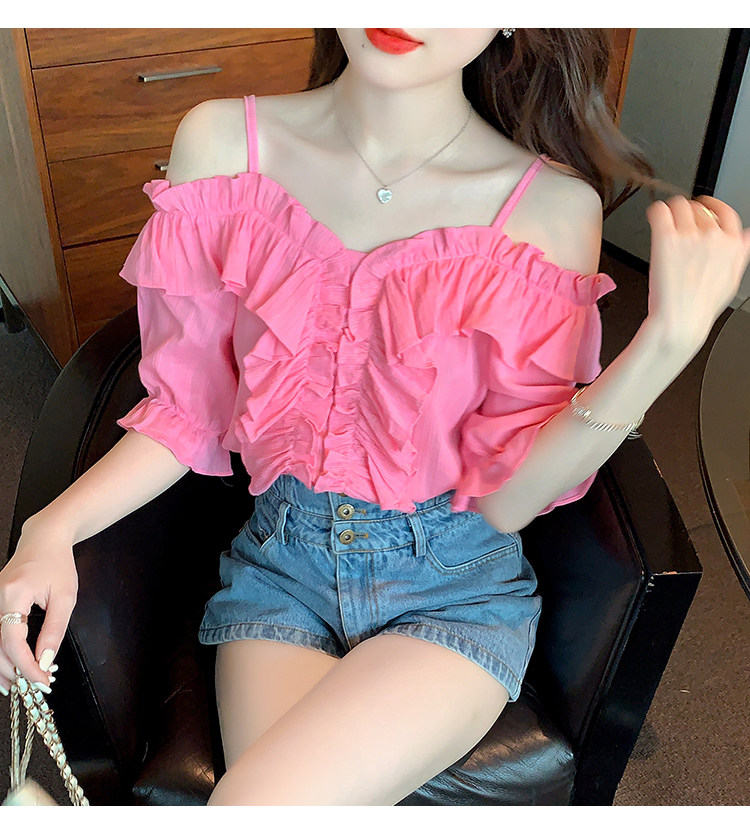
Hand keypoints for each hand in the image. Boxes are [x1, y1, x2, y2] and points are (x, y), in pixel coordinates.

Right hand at [0, 522, 78, 693]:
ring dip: (4, 665)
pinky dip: (2, 651)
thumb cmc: (57, 563)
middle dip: (13, 670)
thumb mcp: (65, 596)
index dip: (26, 665)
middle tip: (34, 687)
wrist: (45, 538)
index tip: (41, 680)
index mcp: (13, 594)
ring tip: (19, 684)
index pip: (12, 641)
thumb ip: (54, 629)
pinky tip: (10, 666)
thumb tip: (45, 660)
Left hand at [645, 194, 749, 351]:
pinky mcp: (666, 239)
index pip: (727, 212)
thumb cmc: (701, 306)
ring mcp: (690, 236)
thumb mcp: (732, 279)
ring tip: (665, 225)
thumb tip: (745, 237)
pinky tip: (654, 220)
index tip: (703, 207)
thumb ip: (739, 253)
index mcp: (733, 244)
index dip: (713, 207)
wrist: (680, 320)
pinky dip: (655, 212)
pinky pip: (659, 211)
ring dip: (671, 212)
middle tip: (678, 227)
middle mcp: (714, 236)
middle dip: (688, 214)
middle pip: (699, 208)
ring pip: (679, 205)